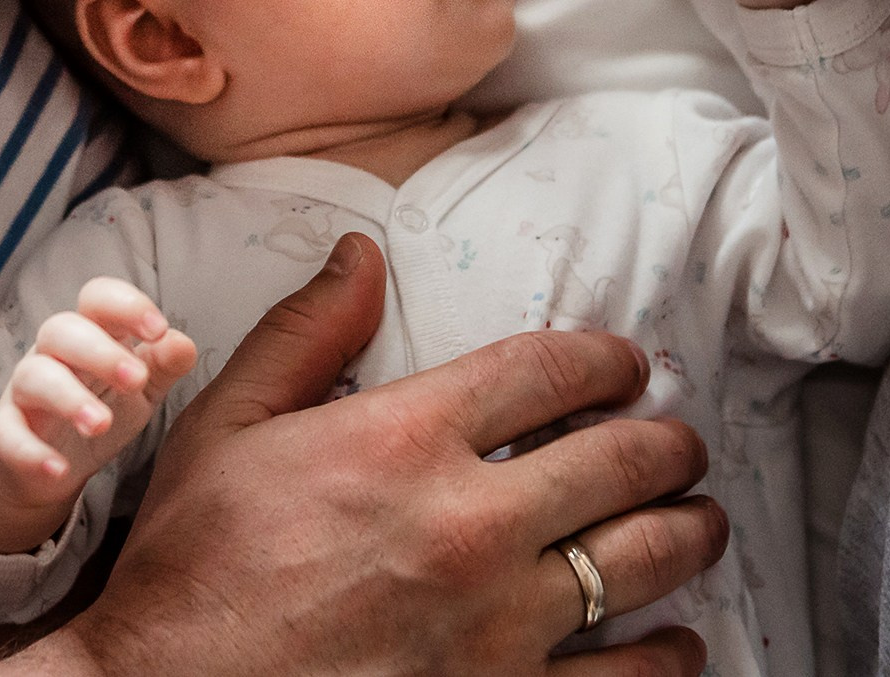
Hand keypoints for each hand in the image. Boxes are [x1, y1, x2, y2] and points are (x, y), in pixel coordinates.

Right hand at [0, 277, 196, 553]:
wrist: (53, 467)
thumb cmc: (103, 410)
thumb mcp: (141, 390)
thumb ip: (163, 366)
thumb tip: (183, 343)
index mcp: (91, 334)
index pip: (97, 298)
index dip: (126, 305)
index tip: (158, 330)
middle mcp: (52, 354)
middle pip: (61, 329)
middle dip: (99, 351)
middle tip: (135, 381)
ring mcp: (24, 392)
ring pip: (33, 376)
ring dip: (68, 398)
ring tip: (100, 423)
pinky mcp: (4, 433)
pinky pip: (6, 434)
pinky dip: (30, 452)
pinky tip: (58, 468)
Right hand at [15, 233, 725, 676]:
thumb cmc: (191, 570)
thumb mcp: (225, 428)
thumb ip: (305, 334)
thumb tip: (361, 253)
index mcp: (407, 440)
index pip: (549, 370)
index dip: (606, 359)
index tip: (627, 366)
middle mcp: (470, 524)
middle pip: (621, 459)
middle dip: (668, 442)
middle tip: (678, 443)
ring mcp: (499, 625)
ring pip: (644, 561)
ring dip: (689, 531)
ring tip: (698, 521)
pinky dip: (668, 657)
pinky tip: (679, 642)